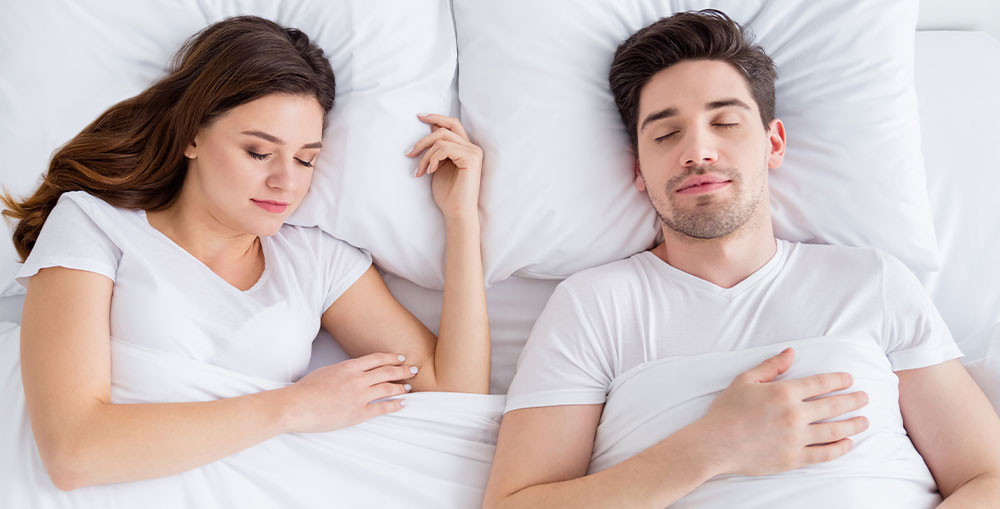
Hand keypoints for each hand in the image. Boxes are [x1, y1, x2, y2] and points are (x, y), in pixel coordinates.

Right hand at [281, 352, 417, 432]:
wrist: (297, 406)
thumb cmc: (306, 390)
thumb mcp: (327, 371)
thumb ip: (344, 371)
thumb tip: (354, 372)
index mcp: (349, 367)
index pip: (376, 359)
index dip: (391, 358)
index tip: (400, 358)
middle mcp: (357, 379)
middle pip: (386, 371)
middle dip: (402, 370)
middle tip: (413, 370)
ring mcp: (359, 396)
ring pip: (387, 388)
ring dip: (400, 387)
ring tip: (408, 387)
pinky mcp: (358, 413)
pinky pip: (382, 408)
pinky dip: (394, 405)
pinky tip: (402, 404)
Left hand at [407, 113, 483, 219]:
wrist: (456, 212)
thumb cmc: (448, 194)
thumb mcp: (438, 165)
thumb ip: (437, 149)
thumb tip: (431, 128)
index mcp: (466, 148)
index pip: (452, 124)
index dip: (436, 117)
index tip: (419, 117)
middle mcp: (473, 148)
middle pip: (444, 129)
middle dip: (423, 140)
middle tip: (409, 153)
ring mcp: (473, 152)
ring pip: (441, 139)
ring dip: (425, 155)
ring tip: (419, 171)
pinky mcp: (471, 159)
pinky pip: (445, 148)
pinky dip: (432, 159)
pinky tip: (429, 172)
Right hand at [696, 348, 869, 475]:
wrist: (715, 444)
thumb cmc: (727, 411)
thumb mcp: (745, 381)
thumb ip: (771, 366)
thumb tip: (791, 353)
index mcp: (784, 393)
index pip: (820, 384)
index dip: (838, 380)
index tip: (849, 379)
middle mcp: (795, 415)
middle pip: (833, 406)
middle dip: (853, 400)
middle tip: (865, 397)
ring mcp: (796, 438)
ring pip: (834, 430)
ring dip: (853, 424)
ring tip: (864, 420)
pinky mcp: (794, 458)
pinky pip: (824, 453)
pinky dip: (840, 448)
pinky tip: (848, 443)